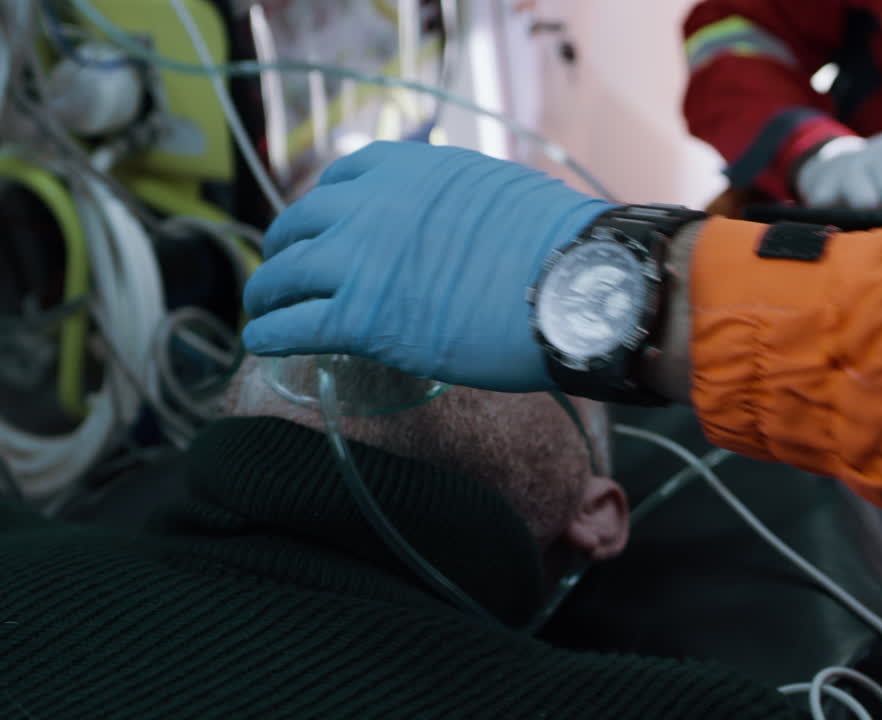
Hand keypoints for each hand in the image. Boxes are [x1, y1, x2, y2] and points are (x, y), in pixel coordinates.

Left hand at [241, 142, 613, 391]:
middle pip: (301, 222)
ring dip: (266, 292)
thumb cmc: (556, 244)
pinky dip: (268, 334)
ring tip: (260, 309)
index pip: (341, 176)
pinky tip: (261, 342)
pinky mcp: (360, 318)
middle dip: (286, 246)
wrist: (571, 284)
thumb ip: (454, 199)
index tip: (322, 225)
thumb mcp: (495, 190)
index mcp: (407, 168)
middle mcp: (371, 205)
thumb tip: (455, 220)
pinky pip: (292, 325)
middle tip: (283, 269)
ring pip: (285, 274)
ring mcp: (360, 261)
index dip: (324, 206)